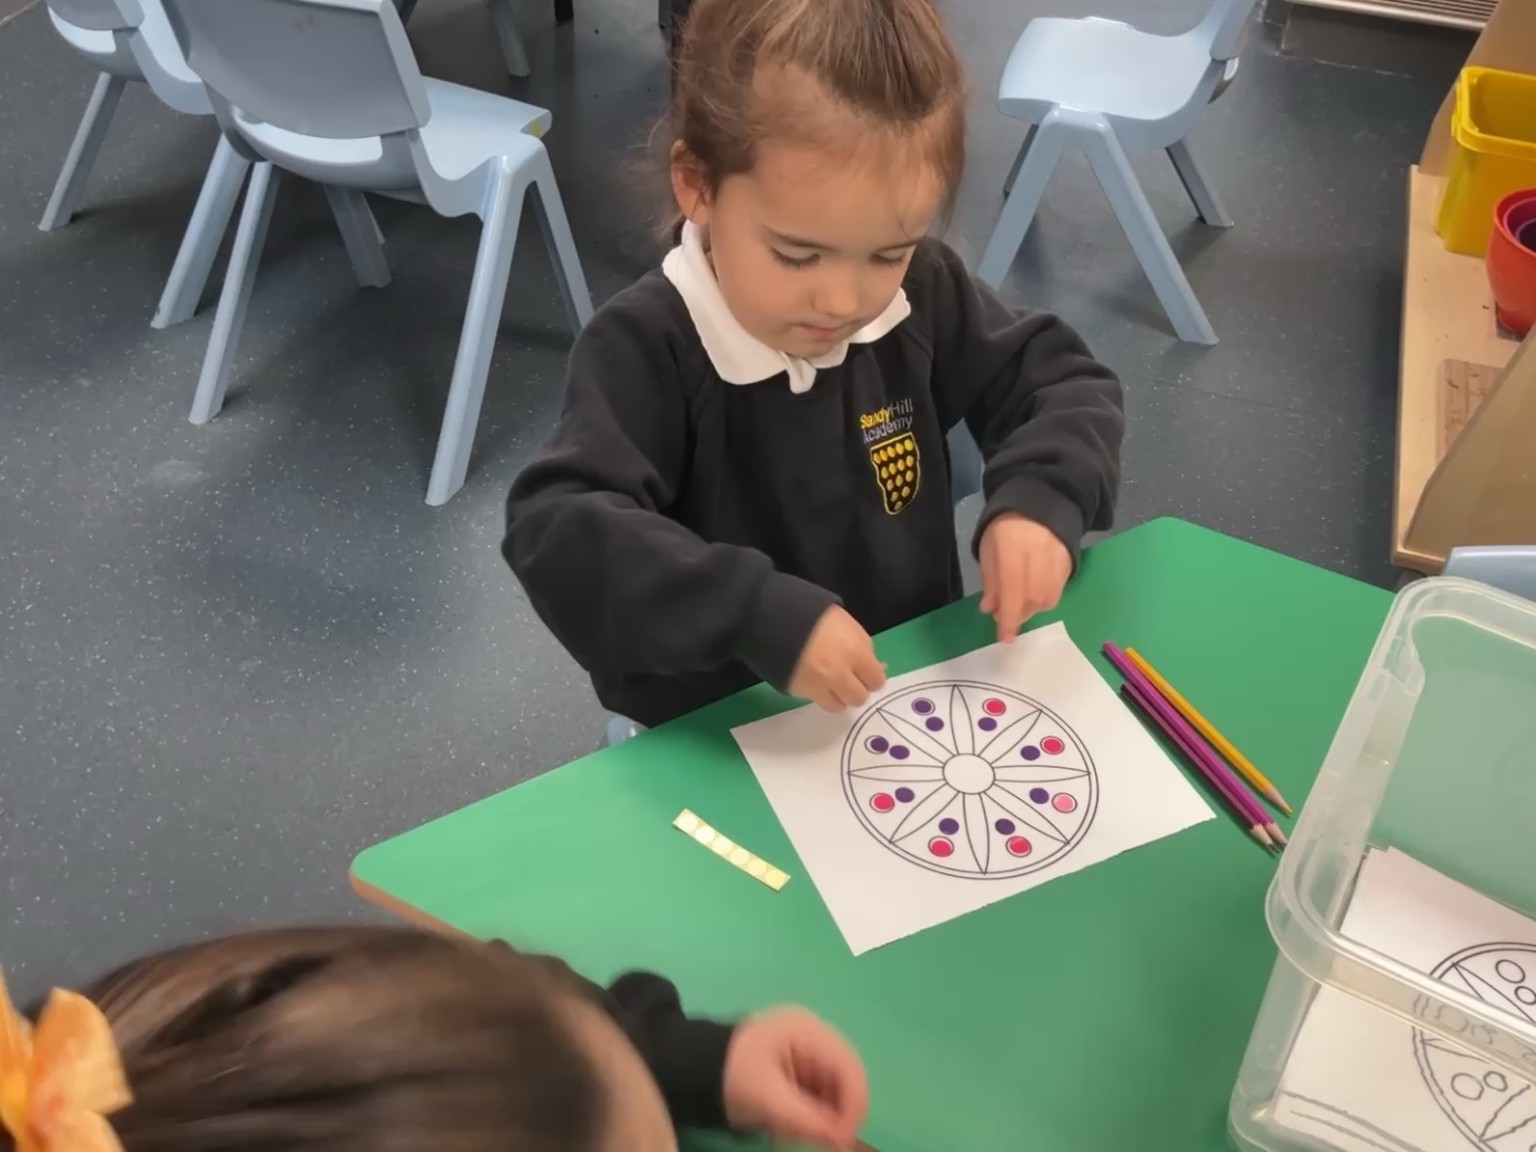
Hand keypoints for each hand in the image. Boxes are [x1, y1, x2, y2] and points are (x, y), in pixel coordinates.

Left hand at [723, 1007, 868, 1149]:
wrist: (696, 1069)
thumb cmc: (730, 1076)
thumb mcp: (766, 1098)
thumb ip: (805, 1119)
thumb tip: (841, 1141)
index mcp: (807, 1031)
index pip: (849, 1066)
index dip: (853, 1105)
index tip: (841, 1141)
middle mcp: (814, 1036)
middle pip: (844, 1079)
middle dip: (834, 1115)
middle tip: (819, 1143)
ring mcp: (808, 1051)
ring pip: (833, 1091)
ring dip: (818, 1118)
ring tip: (786, 1132)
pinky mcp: (800, 1067)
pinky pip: (817, 1095)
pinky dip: (807, 1116)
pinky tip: (784, 1127)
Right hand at [788, 606, 885, 711]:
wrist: (773, 616)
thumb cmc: (816, 614)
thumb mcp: (848, 624)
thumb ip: (864, 648)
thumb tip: (878, 668)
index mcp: (855, 652)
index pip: (876, 681)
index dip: (872, 677)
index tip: (866, 671)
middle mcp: (839, 674)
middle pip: (859, 698)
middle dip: (856, 689)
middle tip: (849, 677)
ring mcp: (818, 686)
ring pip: (838, 706)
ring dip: (838, 696)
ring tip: (830, 681)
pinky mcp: (798, 691)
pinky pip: (817, 700)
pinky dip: (820, 694)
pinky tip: (814, 679)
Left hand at [978, 513, 1070, 642]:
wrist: (1040, 506)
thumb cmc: (1005, 530)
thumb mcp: (989, 551)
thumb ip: (990, 581)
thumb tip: (990, 610)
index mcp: (1012, 552)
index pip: (1011, 593)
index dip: (1008, 619)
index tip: (1004, 639)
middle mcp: (1037, 558)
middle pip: (1032, 600)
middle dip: (1018, 614)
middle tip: (1006, 613)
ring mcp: (1056, 562)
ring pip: (1047, 599)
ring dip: (1031, 607)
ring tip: (1020, 600)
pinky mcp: (1069, 564)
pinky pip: (1057, 591)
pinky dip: (1044, 598)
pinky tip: (1034, 591)